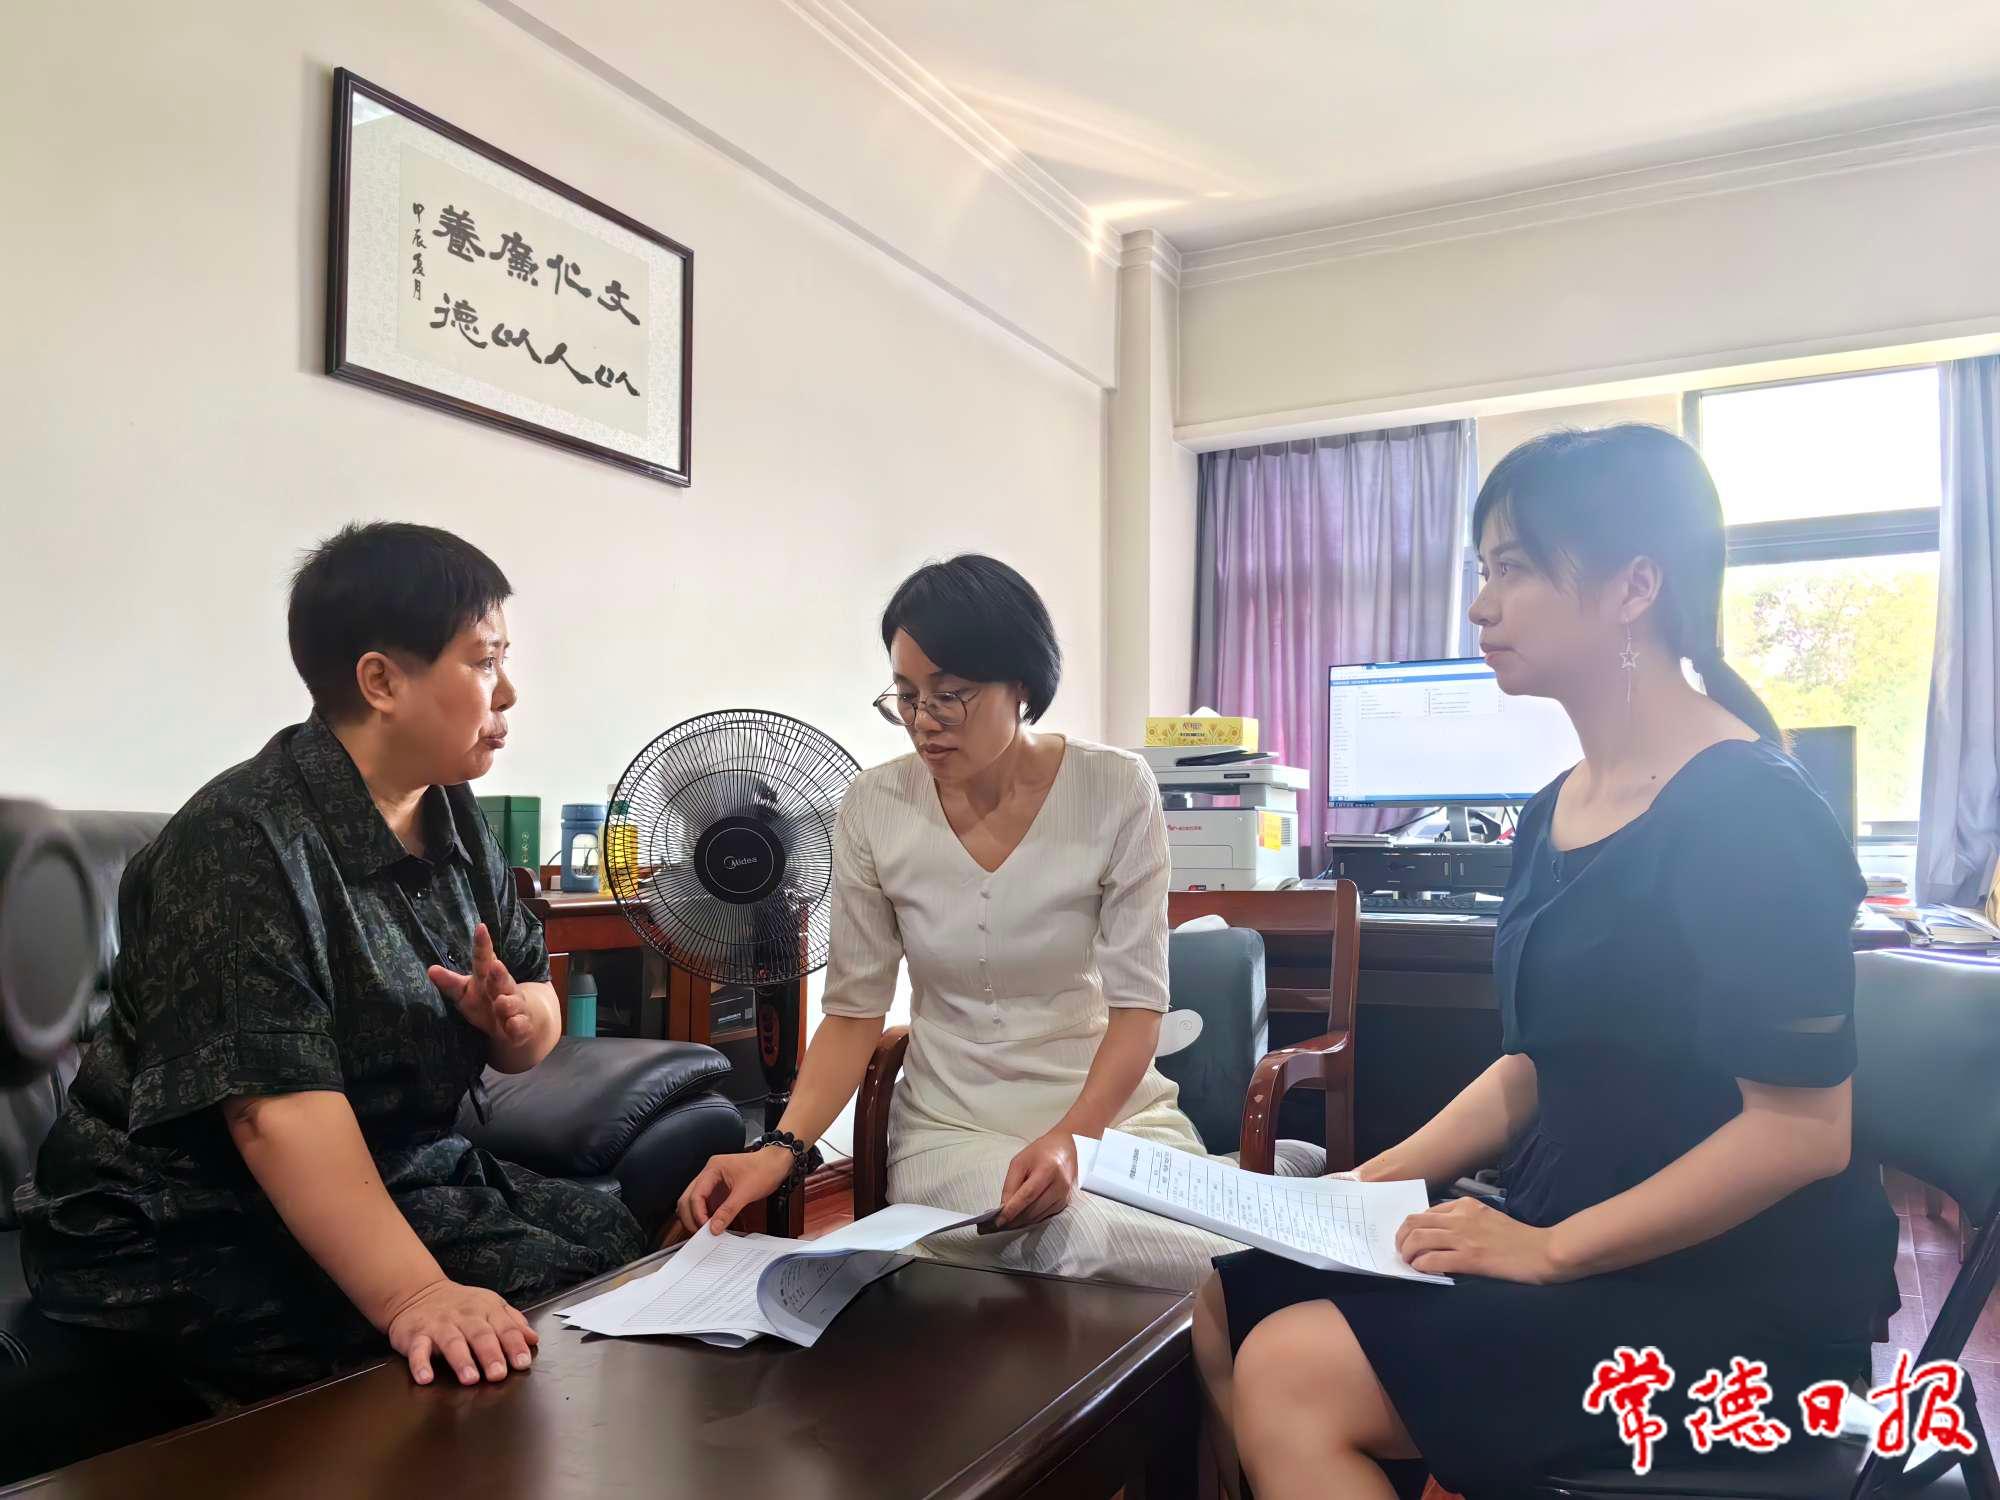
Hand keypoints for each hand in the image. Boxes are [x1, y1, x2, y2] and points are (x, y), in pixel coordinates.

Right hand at [385, 1278, 537, 1386]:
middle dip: (491, 1354)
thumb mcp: (491, 1306)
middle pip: (480, 1334)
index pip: (505, 1327)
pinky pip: (418, 1350)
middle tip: (498, 1374)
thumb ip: (512, 1322)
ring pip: (452, 1342)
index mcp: (486, 1309)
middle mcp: (464, 1316)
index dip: (514, 1345)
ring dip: (461, 1360)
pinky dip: (420, 1363)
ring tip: (470, 1378)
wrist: (419, 1293)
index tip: (522, 1362)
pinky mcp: (416, 1336)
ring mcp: (440, 1325)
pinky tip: (426, 1378)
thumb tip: (532, 1339)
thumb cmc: (461, 1305)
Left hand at [428, 923, 532, 1045]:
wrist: (517, 1024)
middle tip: (496, 966)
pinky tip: (513, 1024)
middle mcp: (503, 988)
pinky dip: (517, 1025)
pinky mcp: (521, 1026)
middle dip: (499, 974)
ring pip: (512, 1002)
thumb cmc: (485, 1003)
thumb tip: (430, 969)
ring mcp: (514, 1006)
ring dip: (508, 1002)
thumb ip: (450, 982)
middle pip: (501, 979)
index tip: (480, 927)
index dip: (482, 944)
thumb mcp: (465, 992)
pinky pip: (520, 1026)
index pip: (483, 959)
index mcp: (487, 977)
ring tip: (501, 1002)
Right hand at [676, 1146, 793, 1237]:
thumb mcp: (746, 1192)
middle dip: (691, 1216)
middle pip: (688, 1198)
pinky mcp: (719, 1189)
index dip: (698, 1214)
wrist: (777, 1163)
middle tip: (699, 1233)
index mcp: (712, 1169)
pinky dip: (705, 1215)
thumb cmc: (764, 1169)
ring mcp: (713, 1181)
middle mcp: (709, 1173)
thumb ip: (728, 1211)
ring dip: (696, 1216)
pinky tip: (711, 1225)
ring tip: (705, 1231)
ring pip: (693, 1201)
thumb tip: (714, 1227)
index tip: (705, 1228)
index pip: (696, 1194)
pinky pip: (705, 1204)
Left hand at [996, 1132, 1077, 1227]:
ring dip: (1022, 1221)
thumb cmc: (1041, 1153)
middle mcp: (1059, 1184)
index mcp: (1048, 1169)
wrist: (1065, 1148)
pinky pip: (1045, 1215)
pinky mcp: (1065, 1202)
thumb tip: (1004, 1206)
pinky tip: (1022, 1216)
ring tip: (1008, 1221)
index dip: (1012, 1210)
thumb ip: (1011, 1184)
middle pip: (1033, 1209)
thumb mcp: (1019, 1162)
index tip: (999, 1220)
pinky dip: (1032, 1218)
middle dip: (1015, 1218)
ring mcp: (1064, 1195)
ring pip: (1039, 1216)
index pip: (1027, 1195)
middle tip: (1000, 1223)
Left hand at [1393, 1196, 1566, 1283]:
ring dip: (1407, 1253)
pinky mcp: (1470, 1258)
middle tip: (1402, 1252)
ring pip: (1418, 1240)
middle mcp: (1460, 1217)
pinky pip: (1433, 1260)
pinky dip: (1421, 1266)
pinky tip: (1422, 1271)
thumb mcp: (1487, 1217)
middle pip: (1414, 1223)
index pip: (1425, 1212)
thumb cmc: (1519, 1238)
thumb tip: (1438, 1234)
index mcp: (1465, 1205)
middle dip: (1401, 1238)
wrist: (1543, 1251)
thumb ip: (1463, 1220)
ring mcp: (1465, 1237)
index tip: (1409, 1240)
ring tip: (1409, 1263)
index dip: (1411, 1228)